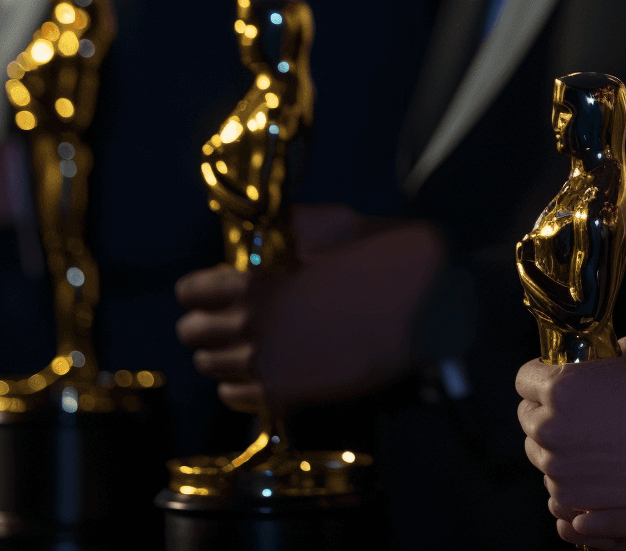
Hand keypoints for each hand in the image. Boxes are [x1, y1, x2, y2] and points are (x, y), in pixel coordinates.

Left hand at [175, 217, 442, 412]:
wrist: (431, 310)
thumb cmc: (388, 262)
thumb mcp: (342, 226)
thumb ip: (295, 226)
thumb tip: (271, 226)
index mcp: (259, 287)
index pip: (196, 292)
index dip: (200, 286)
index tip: (211, 283)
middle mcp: (253, 332)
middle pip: (194, 333)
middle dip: (205, 319)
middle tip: (228, 311)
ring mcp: (270, 370)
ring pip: (212, 368)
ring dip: (220, 352)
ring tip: (242, 341)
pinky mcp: (290, 397)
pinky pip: (237, 400)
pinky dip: (237, 387)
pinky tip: (257, 370)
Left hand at [516, 338, 625, 514]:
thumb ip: (599, 351)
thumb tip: (589, 350)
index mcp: (560, 387)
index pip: (523, 379)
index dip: (539, 376)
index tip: (553, 380)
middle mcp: (551, 427)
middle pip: (526, 416)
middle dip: (545, 410)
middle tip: (573, 410)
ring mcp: (559, 466)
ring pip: (538, 450)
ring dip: (555, 442)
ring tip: (586, 437)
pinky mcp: (572, 495)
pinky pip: (554, 480)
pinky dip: (569, 471)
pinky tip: (596, 461)